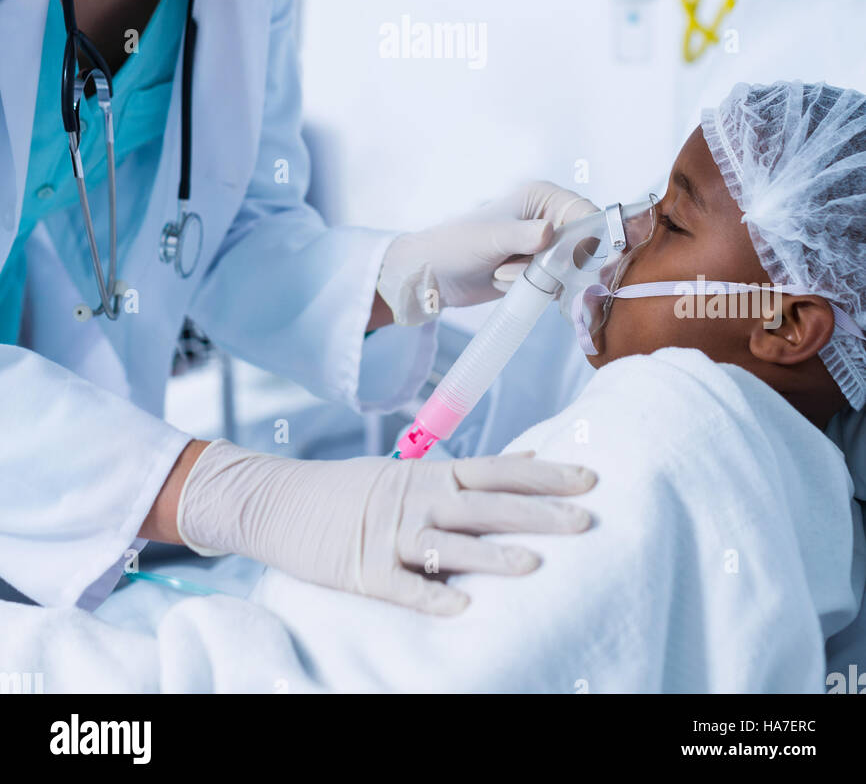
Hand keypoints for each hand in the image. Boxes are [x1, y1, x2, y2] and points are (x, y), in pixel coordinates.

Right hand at [177, 439, 596, 614]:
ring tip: (534, 565)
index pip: (499, 470)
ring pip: (449, 544)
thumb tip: (528, 462)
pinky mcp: (362, 570)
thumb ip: (467, 472)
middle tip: (585, 520)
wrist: (277, 500)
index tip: (589, 478)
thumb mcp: (410, 471)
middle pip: (486, 504)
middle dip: (538, 512)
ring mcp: (389, 534)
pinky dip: (429, 597)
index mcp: (430, 475)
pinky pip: (401, 587)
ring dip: (491, 554)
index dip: (545, 475)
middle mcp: (416, 499)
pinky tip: (460, 609)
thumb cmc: (351, 489)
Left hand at [376, 179, 599, 324]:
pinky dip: (535, 290)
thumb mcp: (490, 238)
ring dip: (538, 279)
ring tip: (501, 272)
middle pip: (585, 245)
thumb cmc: (456, 245)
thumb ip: (522, 236)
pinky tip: (504, 282)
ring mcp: (546, 247)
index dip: (591, 238)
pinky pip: (556, 286)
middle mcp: (550, 218)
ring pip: (570, 270)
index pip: (585, 214)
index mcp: (542, 197)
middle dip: (558, 265)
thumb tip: (550, 233)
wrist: (434, 275)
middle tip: (522, 269)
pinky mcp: (539, 271)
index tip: (581, 262)